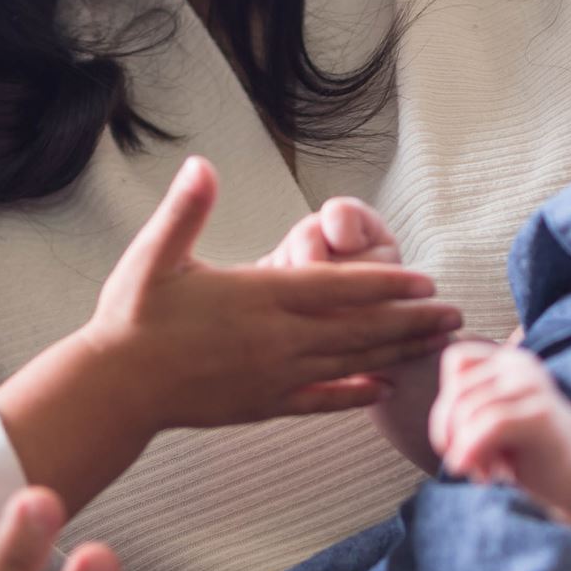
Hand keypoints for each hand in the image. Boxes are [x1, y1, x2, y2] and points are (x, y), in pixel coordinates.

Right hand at [81, 157, 461, 433]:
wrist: (115, 388)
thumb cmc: (133, 317)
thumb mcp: (156, 254)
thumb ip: (186, 209)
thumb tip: (201, 164)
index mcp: (257, 297)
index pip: (338, 288)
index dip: (386, 283)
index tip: (424, 279)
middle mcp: (276, 340)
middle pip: (359, 328)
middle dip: (411, 320)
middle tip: (455, 314)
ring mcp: (274, 376)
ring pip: (351, 363)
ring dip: (398, 352)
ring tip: (436, 344)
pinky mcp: (264, 405)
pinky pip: (321, 400)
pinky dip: (356, 395)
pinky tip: (384, 388)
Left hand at [430, 338, 570, 501]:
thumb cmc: (527, 450)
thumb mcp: (487, 422)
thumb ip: (463, 410)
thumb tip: (442, 428)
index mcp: (506, 360)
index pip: (456, 361)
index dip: (446, 402)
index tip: (458, 438)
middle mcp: (520, 365)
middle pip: (458, 390)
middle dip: (450, 433)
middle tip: (467, 463)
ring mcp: (533, 387)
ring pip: (470, 409)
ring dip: (464, 449)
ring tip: (483, 472)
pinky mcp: (542, 414)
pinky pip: (491, 424)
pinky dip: (473, 450)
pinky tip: (484, 476)